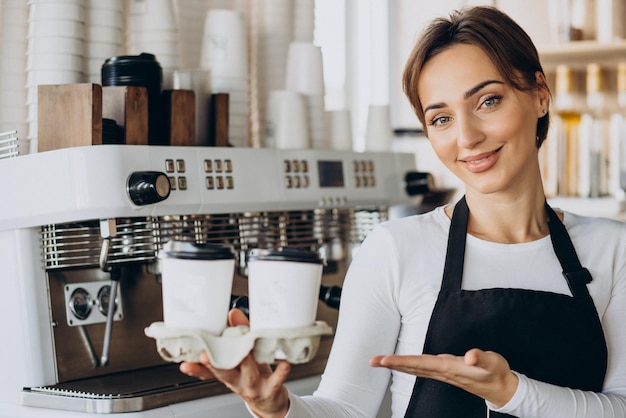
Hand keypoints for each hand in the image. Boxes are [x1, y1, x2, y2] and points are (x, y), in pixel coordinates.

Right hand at [179, 309, 291, 417]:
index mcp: (228, 372)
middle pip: (224, 373)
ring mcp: (254, 386)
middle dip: (214, 365)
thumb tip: (232, 312)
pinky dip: (280, 371)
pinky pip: (276, 379)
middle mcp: (238, 380)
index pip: (208, 370)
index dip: (196, 367)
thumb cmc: (254, 376)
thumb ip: (237, 333)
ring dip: (246, 364)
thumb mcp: (241, 358)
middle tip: (206, 355)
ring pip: (248, 375)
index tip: (186, 363)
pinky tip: (284, 363)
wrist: (270, 402)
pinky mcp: (271, 388)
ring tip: (245, 353)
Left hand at [369, 348, 518, 406]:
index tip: (385, 360)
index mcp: (450, 369)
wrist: (502, 388)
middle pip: (412, 368)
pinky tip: (403, 364)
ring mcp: (443, 373)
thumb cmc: (496, 373)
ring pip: (415, 369)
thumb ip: (480, 358)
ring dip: (397, 365)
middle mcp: (443, 372)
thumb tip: (468, 356)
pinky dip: (409, 365)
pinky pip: (421, 368)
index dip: (402, 361)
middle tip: (372, 361)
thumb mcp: (492, 362)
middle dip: (392, 364)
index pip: (420, 364)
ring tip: (381, 361)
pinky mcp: (445, 371)